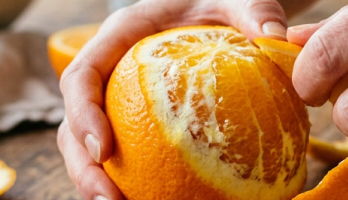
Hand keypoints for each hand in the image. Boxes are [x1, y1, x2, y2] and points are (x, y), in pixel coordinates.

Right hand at [57, 0, 290, 198]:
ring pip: (89, 147)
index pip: (81, 75)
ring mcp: (118, 99)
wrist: (214, 8)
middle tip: (108, 199)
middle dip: (83, 166)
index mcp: (119, 37)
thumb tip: (274, 38)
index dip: (82, 113)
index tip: (102, 149)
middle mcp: (109, 71)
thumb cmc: (218, 1)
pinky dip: (133, 182)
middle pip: (72, 123)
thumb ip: (253, 10)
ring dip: (99, 183)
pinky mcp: (136, 121)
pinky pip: (127, 155)